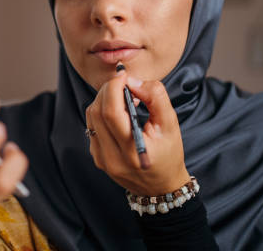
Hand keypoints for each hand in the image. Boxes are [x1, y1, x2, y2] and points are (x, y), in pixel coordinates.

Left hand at [85, 70, 188, 194]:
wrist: (161, 186)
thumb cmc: (169, 154)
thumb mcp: (171, 124)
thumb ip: (156, 97)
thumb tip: (133, 82)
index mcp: (133, 150)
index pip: (111, 112)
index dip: (113, 87)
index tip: (123, 75)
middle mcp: (112, 157)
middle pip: (97, 111)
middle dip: (108, 90)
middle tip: (124, 83)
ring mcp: (102, 159)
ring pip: (91, 117)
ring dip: (104, 99)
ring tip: (124, 98)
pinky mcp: (97, 158)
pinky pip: (92, 126)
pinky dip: (102, 112)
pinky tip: (118, 113)